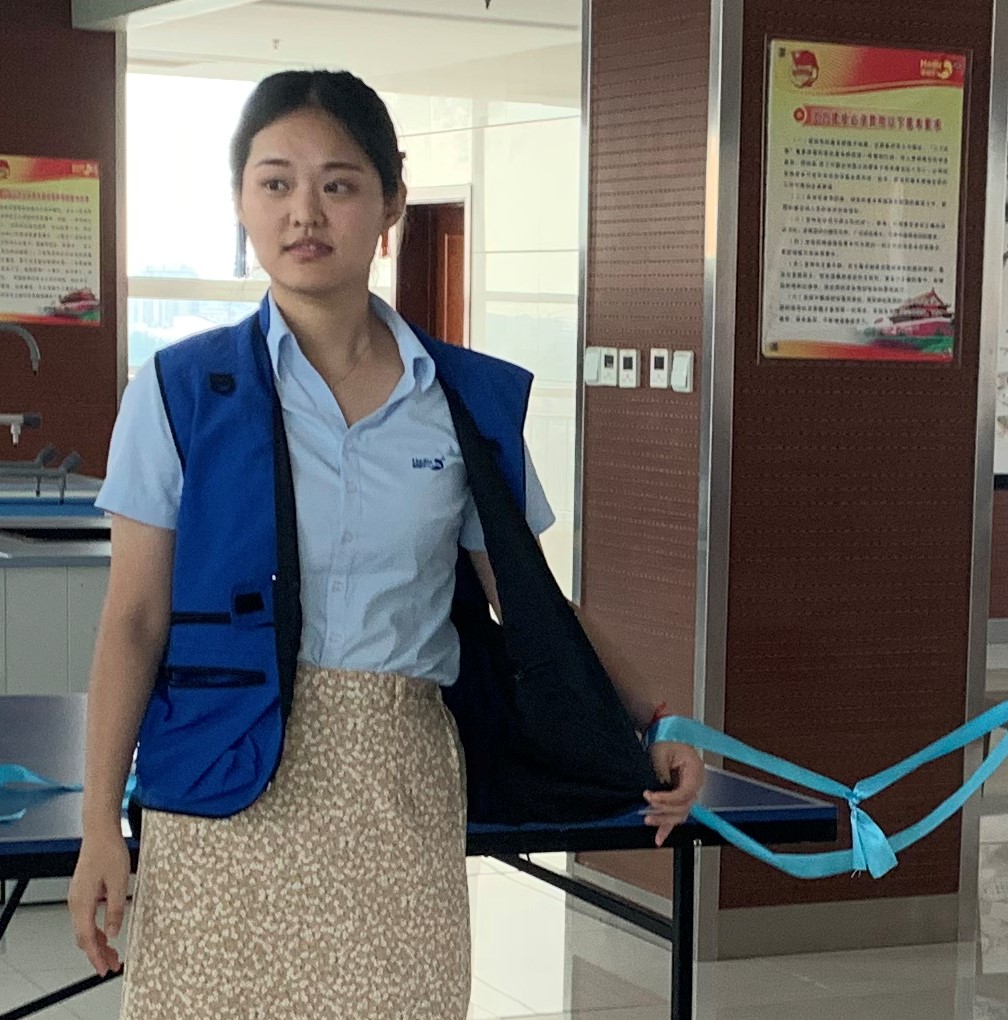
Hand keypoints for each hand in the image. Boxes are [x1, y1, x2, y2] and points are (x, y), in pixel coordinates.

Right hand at [68, 826, 129, 976]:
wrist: (100, 831)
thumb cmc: (109, 851)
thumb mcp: (119, 882)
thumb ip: (115, 909)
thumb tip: (114, 933)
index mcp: (82, 902)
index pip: (87, 938)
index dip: (96, 956)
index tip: (105, 969)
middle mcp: (75, 902)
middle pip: (83, 937)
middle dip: (97, 953)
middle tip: (113, 964)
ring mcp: (77, 896)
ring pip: (84, 928)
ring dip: (97, 942)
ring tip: (113, 952)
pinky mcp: (83, 891)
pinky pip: (86, 917)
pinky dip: (95, 929)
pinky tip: (107, 932)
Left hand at [642, 742, 703, 846]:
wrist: (664, 732)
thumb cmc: (665, 739)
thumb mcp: (660, 754)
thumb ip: (660, 775)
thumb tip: (654, 792)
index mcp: (695, 771)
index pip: (685, 793)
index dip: (668, 799)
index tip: (651, 797)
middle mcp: (695, 783)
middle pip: (684, 807)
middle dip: (664, 810)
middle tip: (647, 808)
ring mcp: (688, 790)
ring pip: (679, 813)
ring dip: (663, 820)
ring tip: (648, 820)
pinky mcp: (678, 795)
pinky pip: (675, 813)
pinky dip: (666, 827)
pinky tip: (659, 838)